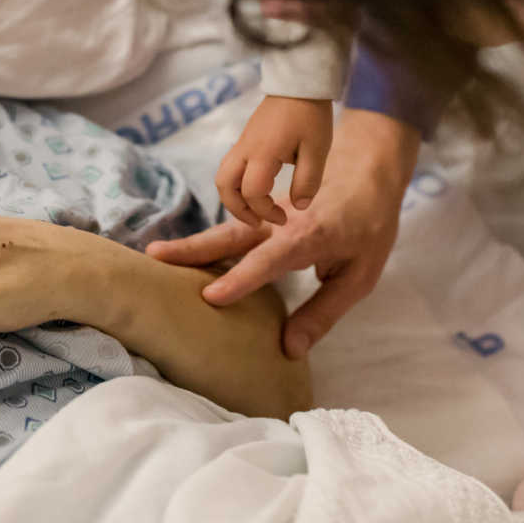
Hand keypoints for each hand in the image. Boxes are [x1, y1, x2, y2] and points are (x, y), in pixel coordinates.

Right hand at [150, 108, 417, 358]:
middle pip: (230, 236)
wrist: (369, 173)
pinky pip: (233, 228)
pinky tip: (188, 257)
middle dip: (192, 249)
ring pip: (225, 230)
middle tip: (154, 257)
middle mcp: (280, 222)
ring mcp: (268, 213)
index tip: (210, 296)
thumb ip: (323, 313)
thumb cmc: (369, 228)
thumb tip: (289, 349)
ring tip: (156, 256)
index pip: (268, 259)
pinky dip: (209, 242)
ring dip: (192, 244)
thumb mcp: (360, 278)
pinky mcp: (264, 212)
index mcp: (308, 236)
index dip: (240, 278)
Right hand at [216, 95, 332, 224]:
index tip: (285, 217)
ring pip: (222, 176)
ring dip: (234, 198)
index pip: (252, 192)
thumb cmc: (311, 115)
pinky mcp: (245, 139)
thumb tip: (299, 207)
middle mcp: (246, 149)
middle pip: (224, 186)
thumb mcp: (318, 150)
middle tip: (259, 222)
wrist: (299, 83)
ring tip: (255, 210)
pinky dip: (238, 184)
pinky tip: (258, 189)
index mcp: (263, 153)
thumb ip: (307, 181)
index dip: (265, 211)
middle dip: (238, 210)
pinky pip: (230, 166)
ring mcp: (242, 143)